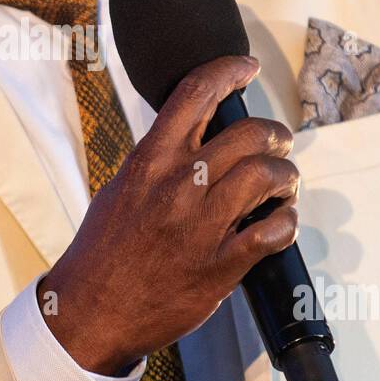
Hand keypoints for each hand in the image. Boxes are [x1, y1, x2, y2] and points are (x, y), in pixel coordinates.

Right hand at [40, 55, 299, 375]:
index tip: (248, 68)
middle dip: (276, 134)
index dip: (228, 70)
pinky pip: (274, 232)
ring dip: (286, 176)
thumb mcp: (121, 189)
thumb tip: (193, 138)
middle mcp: (178, 185)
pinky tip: (282, 222)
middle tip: (280, 144)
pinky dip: (287, 222)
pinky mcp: (220, 265)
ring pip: (267, 176)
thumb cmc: (103, 251)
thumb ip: (157, 161)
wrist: (92, 312)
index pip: (194, 94)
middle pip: (248, 133)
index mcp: (150, 161)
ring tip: (284, 185)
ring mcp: (201, 225)